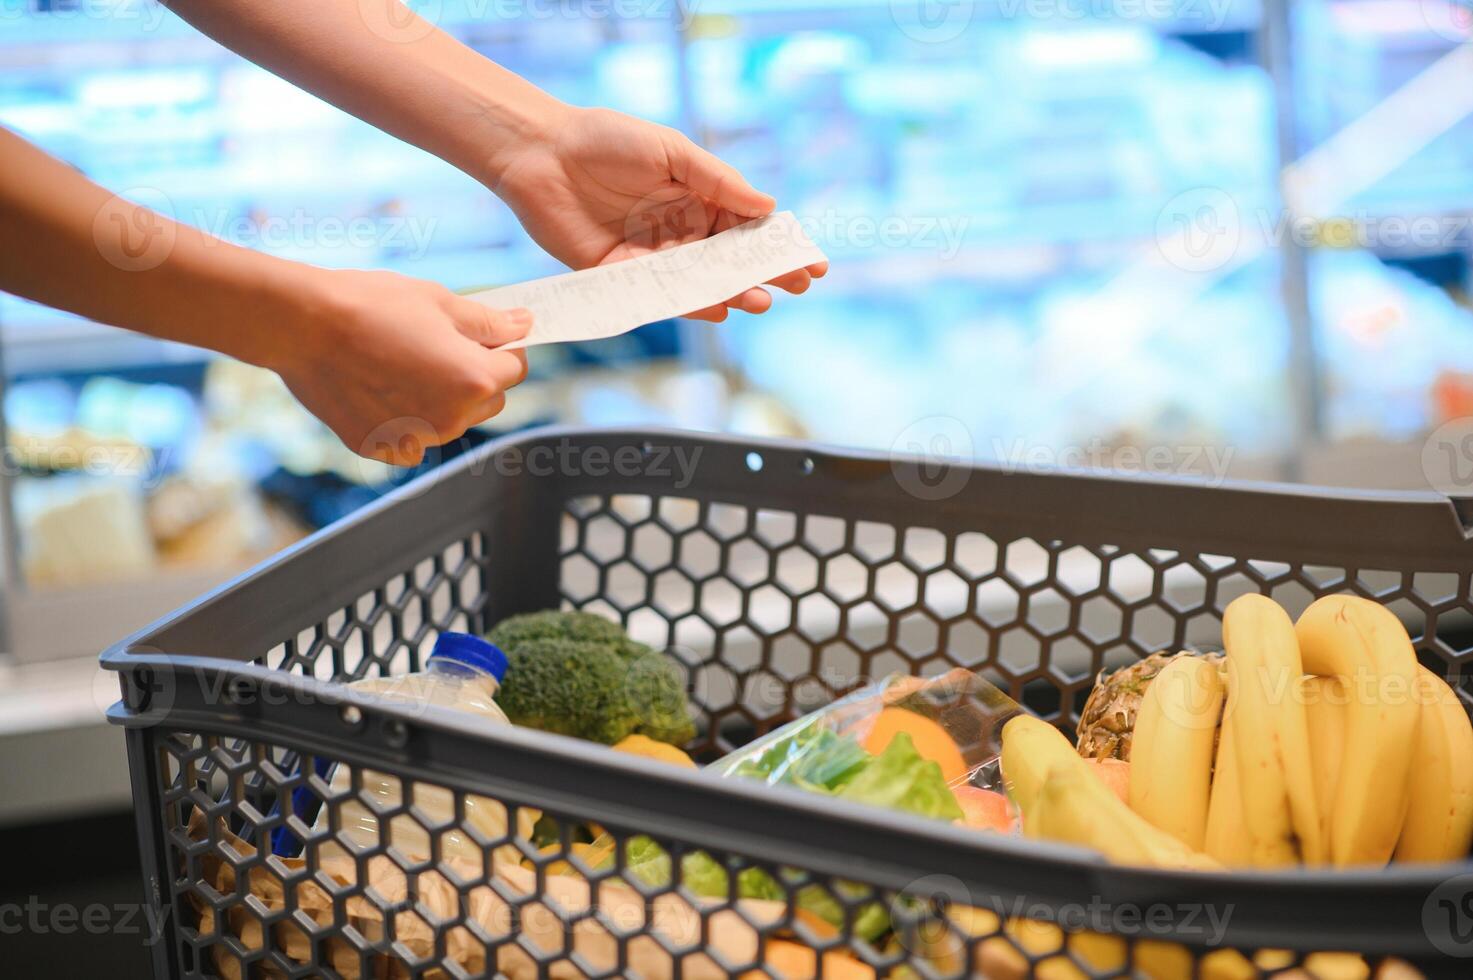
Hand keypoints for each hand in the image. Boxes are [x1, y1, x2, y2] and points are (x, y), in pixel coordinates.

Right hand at [268, 269, 530, 464]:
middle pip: (489, 399)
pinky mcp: (382, 449)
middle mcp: (452, 419)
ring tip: (401, 360)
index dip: (504, 347)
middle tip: (437, 342)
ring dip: (442, 396)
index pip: (516, 368)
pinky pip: (413, 437)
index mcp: (474, 380)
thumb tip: (523, 326)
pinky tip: (378, 385)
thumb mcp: (440, 302)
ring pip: (452, 419)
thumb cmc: (370, 305)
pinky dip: (406, 417)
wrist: (302, 325)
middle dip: (476, 374)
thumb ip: (489, 323)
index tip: (482, 333)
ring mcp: (416, 439)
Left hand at [490, 106, 827, 321]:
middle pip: (731, 261)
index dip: (780, 245)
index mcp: (698, 198)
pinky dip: (687, 305)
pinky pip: (659, 296)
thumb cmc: (605, 140)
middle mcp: (681, 231)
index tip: (812, 259)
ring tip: (758, 299)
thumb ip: (715, 180)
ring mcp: (653, 257)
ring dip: (732, 292)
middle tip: (795, 285)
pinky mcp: (621, 276)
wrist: (541, 154)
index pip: (749, 228)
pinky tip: (715, 307)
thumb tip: (766, 206)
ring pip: (700, 283)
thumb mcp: (669, 151)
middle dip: (765, 274)